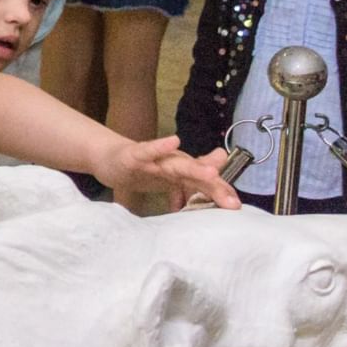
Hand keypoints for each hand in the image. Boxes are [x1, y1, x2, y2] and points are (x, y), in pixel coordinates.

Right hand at [93, 135, 239, 209]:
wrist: (111, 160)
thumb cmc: (146, 169)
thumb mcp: (172, 179)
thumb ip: (196, 182)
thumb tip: (221, 186)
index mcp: (182, 172)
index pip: (205, 182)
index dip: (221, 191)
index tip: (235, 205)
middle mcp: (173, 163)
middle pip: (197, 174)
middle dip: (214, 186)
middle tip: (231, 201)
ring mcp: (155, 160)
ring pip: (177, 165)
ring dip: (194, 168)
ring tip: (211, 172)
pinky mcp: (134, 157)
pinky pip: (148, 151)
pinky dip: (160, 146)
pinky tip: (173, 141)